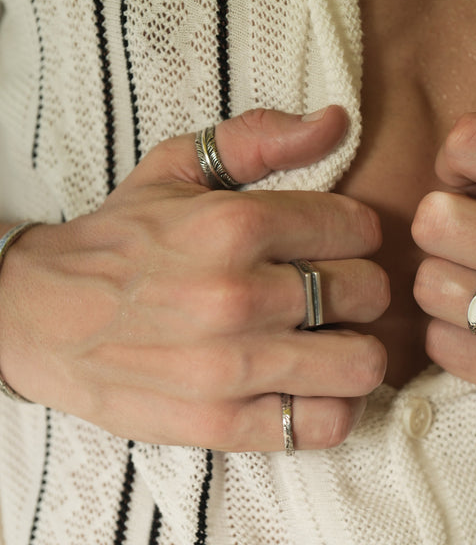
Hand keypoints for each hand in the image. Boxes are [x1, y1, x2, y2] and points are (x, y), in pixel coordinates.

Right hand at [0, 106, 388, 449]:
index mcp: (234, 224)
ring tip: (329, 341)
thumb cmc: (120, 240)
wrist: (37, 317)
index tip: (334, 243)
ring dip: (356, 350)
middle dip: (360, 289)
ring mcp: (232, 367)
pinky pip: (326, 424)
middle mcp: (239, 295)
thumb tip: (339, 120)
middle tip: (332, 293)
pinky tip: (309, 385)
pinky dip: (332, 406)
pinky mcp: (222, 424)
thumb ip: (260, 137)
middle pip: (369, 293)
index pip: (360, 227)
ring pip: (363, 363)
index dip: (356, 233)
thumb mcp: (177, 166)